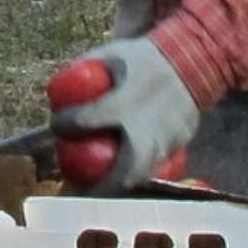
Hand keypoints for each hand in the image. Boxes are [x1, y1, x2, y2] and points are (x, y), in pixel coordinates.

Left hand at [45, 37, 198, 192]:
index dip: (66, 125)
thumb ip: (83, 70)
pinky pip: (157, 167)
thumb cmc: (144, 59)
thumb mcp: (112, 55)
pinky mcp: (178, 145)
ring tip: (99, 193)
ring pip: (143, 175)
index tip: (57, 126)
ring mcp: (167, 139)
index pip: (89, 119)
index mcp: (127, 99)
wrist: (192, 61)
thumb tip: (55, 93)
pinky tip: (123, 181)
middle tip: (80, 192)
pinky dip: (138, 177)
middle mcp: (148, 125)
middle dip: (102, 187)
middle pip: (125, 169)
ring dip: (121, 187)